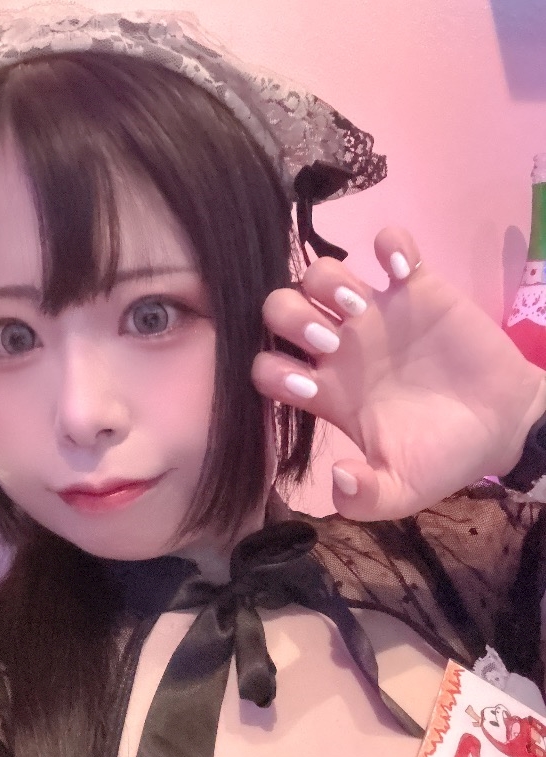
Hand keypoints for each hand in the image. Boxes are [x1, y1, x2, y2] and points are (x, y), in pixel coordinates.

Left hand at [252, 227, 545, 519]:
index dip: (272, 372)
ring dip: (329, 280)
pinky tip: (404, 271)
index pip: (266, 368)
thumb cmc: (443, 458)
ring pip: (320, 272)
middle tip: (333, 342)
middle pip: (280, 310)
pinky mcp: (418, 289)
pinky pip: (391, 245)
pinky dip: (390, 246)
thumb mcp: (402, 492)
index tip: (310, 388)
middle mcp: (339, 349)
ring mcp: (376, 315)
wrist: (502, 430)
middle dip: (292, 319)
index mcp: (327, 393)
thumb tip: (338, 479)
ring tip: (364, 307)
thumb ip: (365, 498)